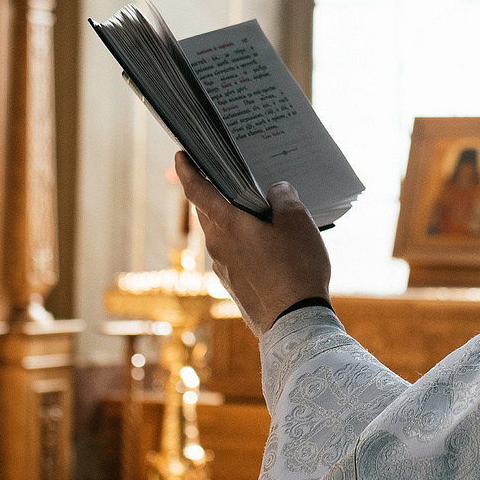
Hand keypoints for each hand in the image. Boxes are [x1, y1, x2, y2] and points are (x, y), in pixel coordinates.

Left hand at [176, 152, 331, 330]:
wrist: (295, 322)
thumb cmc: (297, 269)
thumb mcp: (298, 222)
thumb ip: (283, 197)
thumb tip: (276, 190)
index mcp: (227, 224)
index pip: (197, 190)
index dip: (187, 170)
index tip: (181, 156)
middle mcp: (218, 246)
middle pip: (208, 211)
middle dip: (214, 193)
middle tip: (228, 178)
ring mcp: (223, 268)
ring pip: (221, 234)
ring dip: (233, 220)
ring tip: (258, 212)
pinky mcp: (234, 286)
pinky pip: (233, 255)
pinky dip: (243, 243)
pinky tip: (266, 245)